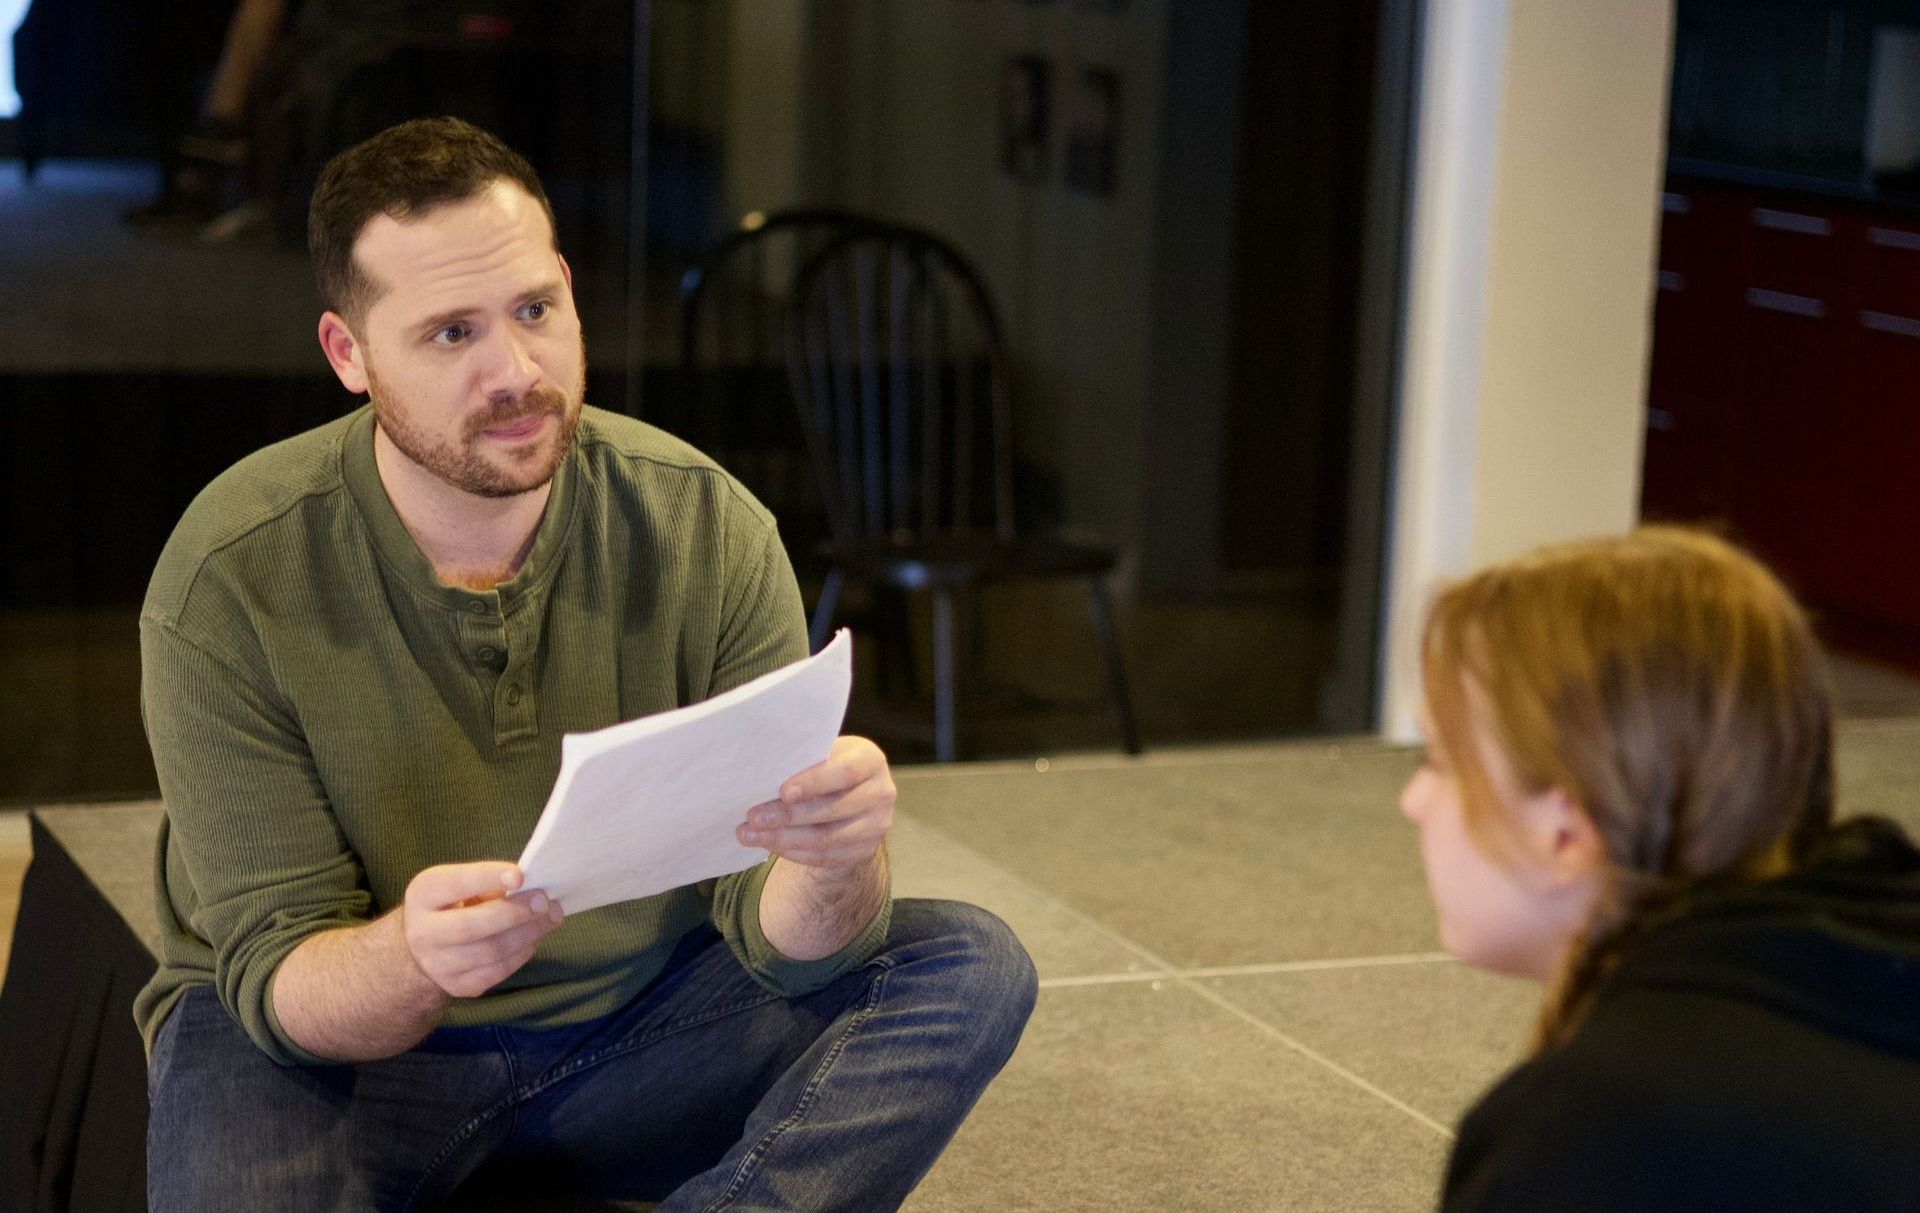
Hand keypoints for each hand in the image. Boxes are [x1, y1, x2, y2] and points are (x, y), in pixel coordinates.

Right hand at [401, 862, 564, 998]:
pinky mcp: (458, 986)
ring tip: (551, 917)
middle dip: (515, 912)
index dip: (488, 878)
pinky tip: (534, 937)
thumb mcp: (459, 883)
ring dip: (528, 933)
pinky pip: (498, 972)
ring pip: (491, 952)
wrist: (424, 945)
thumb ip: (488, 882)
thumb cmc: (453, 903)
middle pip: (473, 926)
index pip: (455, 884)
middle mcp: (423, 932)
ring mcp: (437, 965)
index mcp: (422, 895)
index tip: (520, 875)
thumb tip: (532, 888)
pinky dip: (522, 953)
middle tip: (545, 901)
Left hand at [737, 735, 895, 872]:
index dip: (814, 783)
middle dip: (788, 815)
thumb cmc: (826, 766)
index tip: (782, 792)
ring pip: (825, 838)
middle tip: (753, 817)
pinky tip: (769, 845)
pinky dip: (793, 852)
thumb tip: (762, 774)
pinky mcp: (865, 850)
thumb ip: (802, 761)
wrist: (848, 795)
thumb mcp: (821, 754)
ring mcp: (876, 825)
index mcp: (870, 760)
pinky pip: (824, 856)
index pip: (846, 772)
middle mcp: (881, 792)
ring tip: (750, 834)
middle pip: (832, 809)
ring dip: (783, 838)